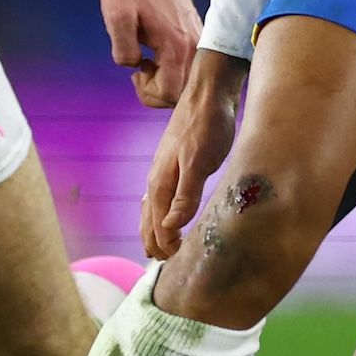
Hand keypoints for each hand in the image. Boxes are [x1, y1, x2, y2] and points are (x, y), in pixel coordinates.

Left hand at [101, 0, 201, 108]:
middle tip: (142, 69)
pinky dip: (175, 68)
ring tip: (149, 61)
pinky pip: (191, 64)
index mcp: (174, 45)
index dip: (150, 93)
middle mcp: (193, 45)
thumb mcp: (116, 18)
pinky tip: (158, 52)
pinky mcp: (197, 32)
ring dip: (168, 79)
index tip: (137, 72)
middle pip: (183, 92)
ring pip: (189, 79)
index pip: (171, 94)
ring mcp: (198, 39)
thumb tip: (136, 66)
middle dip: (159, 90)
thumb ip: (123, 50)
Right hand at [141, 48, 247, 259]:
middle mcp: (155, 178)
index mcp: (160, 183)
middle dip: (155, 243)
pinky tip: (166, 213)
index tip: (177, 262)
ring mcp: (162, 170)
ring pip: (150, 208)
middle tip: (166, 263)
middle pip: (148, 220)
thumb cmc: (207, 126)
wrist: (207, 92)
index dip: (165, 246)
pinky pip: (158, 196)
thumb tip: (170, 228)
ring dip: (154, 229)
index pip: (156, 225)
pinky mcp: (172, 163)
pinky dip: (158, 212)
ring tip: (160, 247)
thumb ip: (185, 196)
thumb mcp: (200, 163)